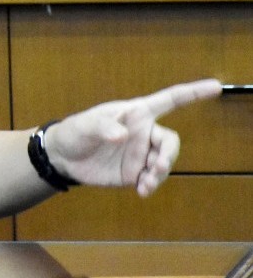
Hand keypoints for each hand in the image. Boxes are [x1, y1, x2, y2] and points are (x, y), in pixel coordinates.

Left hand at [46, 79, 220, 196]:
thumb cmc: (74, 132)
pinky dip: (152, 185)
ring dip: (160, 173)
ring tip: (146, 184)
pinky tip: (142, 191)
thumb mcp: (84, 125)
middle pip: (170, 141)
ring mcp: (140, 154)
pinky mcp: (134, 173)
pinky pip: (152, 179)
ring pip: (164, 162)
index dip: (193, 93)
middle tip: (157, 166)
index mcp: (136, 113)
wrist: (62, 158)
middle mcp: (143, 133)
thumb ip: (103, 128)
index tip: (216, 86)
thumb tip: (123, 136)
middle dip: (169, 154)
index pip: (169, 101)